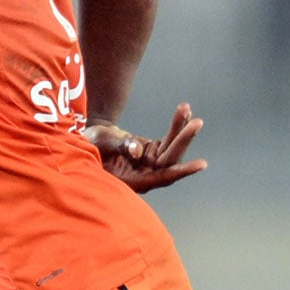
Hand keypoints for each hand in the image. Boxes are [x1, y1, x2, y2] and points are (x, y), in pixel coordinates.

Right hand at [83, 102, 206, 193]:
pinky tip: (184, 111)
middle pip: (170, 160)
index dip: (180, 171)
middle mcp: (145, 175)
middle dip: (183, 141)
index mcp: (132, 181)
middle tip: (196, 123)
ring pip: (171, 148)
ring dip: (181, 129)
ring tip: (185, 108)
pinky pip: (168, 139)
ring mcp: (150, 164)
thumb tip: (137, 151)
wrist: (89, 141)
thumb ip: (119, 147)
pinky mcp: (153, 152)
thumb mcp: (100, 144)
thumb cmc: (89, 145)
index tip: (200, 164)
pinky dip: (176, 126)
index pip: (161, 177)